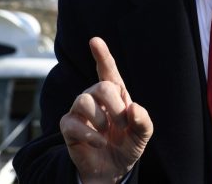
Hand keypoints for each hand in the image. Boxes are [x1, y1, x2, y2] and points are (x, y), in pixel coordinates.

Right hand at [59, 37, 152, 183]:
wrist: (112, 170)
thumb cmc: (127, 145)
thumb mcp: (142, 134)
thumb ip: (143, 120)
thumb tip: (133, 108)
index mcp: (115, 93)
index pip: (107, 70)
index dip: (102, 55)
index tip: (95, 40)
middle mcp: (95, 96)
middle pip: (101, 86)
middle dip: (115, 106)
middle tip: (122, 123)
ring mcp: (79, 110)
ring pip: (83, 100)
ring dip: (100, 119)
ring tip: (107, 133)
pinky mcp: (68, 125)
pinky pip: (72, 122)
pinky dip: (90, 135)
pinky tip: (99, 143)